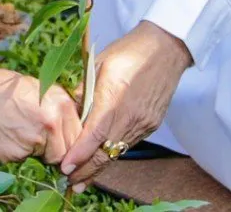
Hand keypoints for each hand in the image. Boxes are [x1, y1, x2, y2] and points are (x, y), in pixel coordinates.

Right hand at [0, 43, 81, 163]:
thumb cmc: (6, 88)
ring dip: (37, 152)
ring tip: (19, 131)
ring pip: (45, 159)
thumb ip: (59, 109)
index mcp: (60, 104)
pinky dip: (18, 152)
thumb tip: (73, 130)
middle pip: (64, 153)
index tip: (60, 141)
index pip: (78, 137)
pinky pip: (24, 160)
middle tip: (37, 137)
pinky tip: (7, 134)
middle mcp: (51, 123)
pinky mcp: (16, 154)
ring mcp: (33, 141)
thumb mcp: (40, 89)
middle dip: (55, 150)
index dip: (69, 141)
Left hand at [61, 21, 191, 189]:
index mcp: (115, 96)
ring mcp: (144, 122)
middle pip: (106, 151)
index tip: (66, 167)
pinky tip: (102, 157)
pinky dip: (114, 153)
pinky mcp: (152, 125)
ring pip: (118, 152)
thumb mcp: (99, 63)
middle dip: (87, 169)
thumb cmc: (128, 51)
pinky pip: (128, 144)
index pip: (95, 133)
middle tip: (70, 181)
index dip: (80, 153)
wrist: (165, 49)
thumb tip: (70, 110)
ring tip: (82, 176)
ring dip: (100, 165)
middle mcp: (131, 115)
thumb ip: (84, 90)